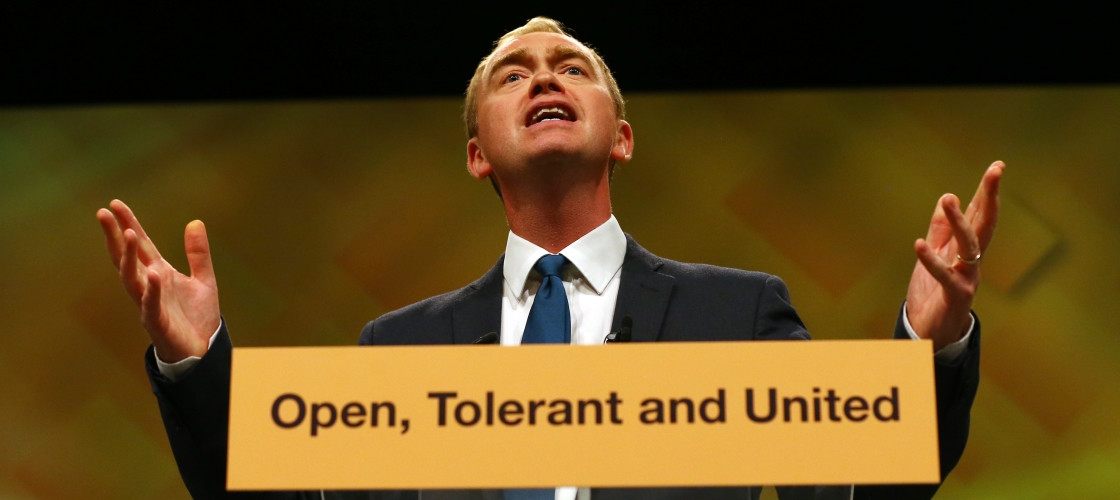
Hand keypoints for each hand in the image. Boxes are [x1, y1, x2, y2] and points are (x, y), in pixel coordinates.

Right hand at [97, 200, 219, 361]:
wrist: (204, 350)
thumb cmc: (197, 317)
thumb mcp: (203, 280)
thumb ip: (198, 254)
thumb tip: (195, 222)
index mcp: (159, 273)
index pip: (141, 245)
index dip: (129, 224)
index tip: (115, 204)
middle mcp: (150, 286)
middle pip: (127, 257)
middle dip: (115, 236)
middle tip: (103, 213)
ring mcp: (150, 304)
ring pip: (131, 278)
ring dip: (128, 257)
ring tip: (128, 234)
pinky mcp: (158, 323)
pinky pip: (151, 305)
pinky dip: (152, 290)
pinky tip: (153, 273)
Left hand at [906, 161, 1003, 350]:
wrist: (931, 335)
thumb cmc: (934, 295)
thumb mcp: (934, 256)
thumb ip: (939, 231)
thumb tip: (946, 199)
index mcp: (965, 249)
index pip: (979, 215)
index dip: (986, 191)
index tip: (997, 166)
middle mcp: (971, 260)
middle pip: (984, 223)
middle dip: (989, 197)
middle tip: (996, 171)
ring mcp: (967, 278)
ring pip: (968, 245)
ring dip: (958, 221)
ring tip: (948, 198)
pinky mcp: (955, 297)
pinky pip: (945, 276)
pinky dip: (931, 261)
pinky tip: (919, 244)